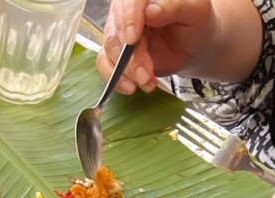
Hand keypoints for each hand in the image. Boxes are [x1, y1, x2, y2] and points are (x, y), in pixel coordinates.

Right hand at [96, 0, 262, 94]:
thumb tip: (150, 11)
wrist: (192, 44)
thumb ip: (174, 7)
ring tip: (147, 81)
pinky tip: (130, 86)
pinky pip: (105, 64)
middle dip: (130, 57)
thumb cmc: (195, 22)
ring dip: (127, 71)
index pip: (130, 2)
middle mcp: (127, 10)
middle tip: (145, 73)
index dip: (129, 20)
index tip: (133, 39)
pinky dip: (116, 78)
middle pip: (117, 31)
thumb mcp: (195, 10)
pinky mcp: (116, 52)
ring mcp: (119, 31)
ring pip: (111, 50)